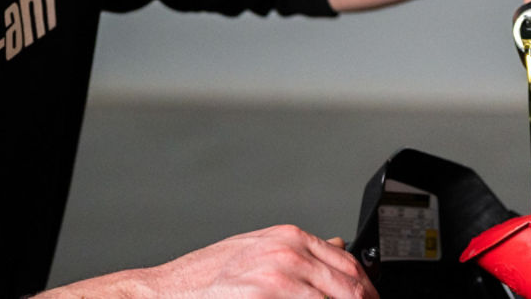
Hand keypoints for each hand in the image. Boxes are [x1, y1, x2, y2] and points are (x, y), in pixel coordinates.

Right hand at [41, 225, 376, 297]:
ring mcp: (281, 275)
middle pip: (352, 286)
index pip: (351, 265)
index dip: (368, 292)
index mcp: (290, 237)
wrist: (163, 293)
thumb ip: (299, 251)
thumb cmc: (203, 278)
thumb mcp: (257, 251)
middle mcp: (289, 251)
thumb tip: (337, 248)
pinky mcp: (268, 296)